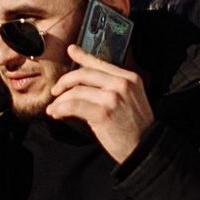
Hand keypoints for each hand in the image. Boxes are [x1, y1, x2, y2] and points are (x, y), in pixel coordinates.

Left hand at [45, 44, 152, 163]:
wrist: (145, 148)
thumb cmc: (136, 128)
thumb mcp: (131, 99)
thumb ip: (115, 87)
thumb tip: (88, 80)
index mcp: (130, 78)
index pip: (100, 63)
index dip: (83, 56)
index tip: (71, 51)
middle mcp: (121, 84)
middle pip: (84, 74)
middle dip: (65, 81)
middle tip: (56, 91)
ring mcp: (112, 97)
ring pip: (76, 91)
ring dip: (60, 100)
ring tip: (54, 108)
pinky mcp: (102, 112)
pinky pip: (73, 105)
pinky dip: (60, 109)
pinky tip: (56, 114)